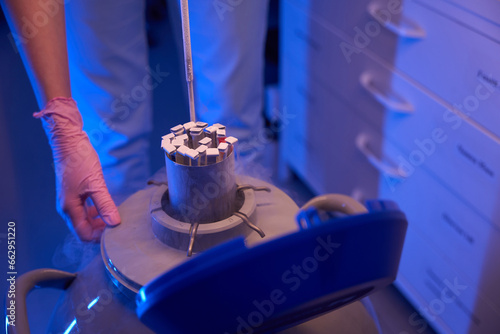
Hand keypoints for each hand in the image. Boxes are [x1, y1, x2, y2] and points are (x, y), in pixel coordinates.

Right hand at [34, 97, 120, 240]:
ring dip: (99, 219)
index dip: (99, 236)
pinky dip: (96, 210)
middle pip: (84, 228)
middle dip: (100, 229)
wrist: (69, 141)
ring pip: (85, 218)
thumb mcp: (95, 184)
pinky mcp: (75, 191)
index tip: (115, 231)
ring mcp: (70, 199)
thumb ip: (105, 205)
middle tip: (118, 223)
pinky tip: (107, 204)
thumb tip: (114, 223)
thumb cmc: (79, 160)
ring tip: (115, 214)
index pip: (83, 234)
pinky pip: (85, 208)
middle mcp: (67, 207)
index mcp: (69, 208)